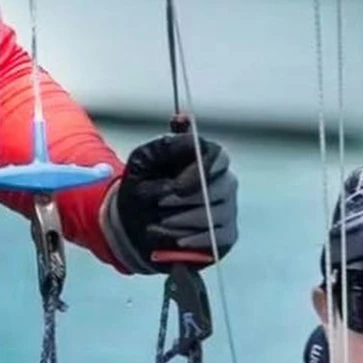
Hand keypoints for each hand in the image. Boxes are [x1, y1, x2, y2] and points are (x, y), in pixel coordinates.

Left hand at [101, 132, 238, 272]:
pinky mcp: (226, 235)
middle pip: (221, 188)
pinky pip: (216, 239)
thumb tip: (182, 121)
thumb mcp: (144, 160)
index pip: (218, 157)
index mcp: (209, 157)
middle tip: (160, 205)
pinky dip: (193, 240)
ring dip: (183, 221)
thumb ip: (164, 142)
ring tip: (157, 225)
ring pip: (215, 215)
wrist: (133, 223)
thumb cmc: (142, 185)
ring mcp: (229, 209)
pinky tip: (175, 241)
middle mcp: (225, 181)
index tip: (176, 187)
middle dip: (187, 200)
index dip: (199, 173)